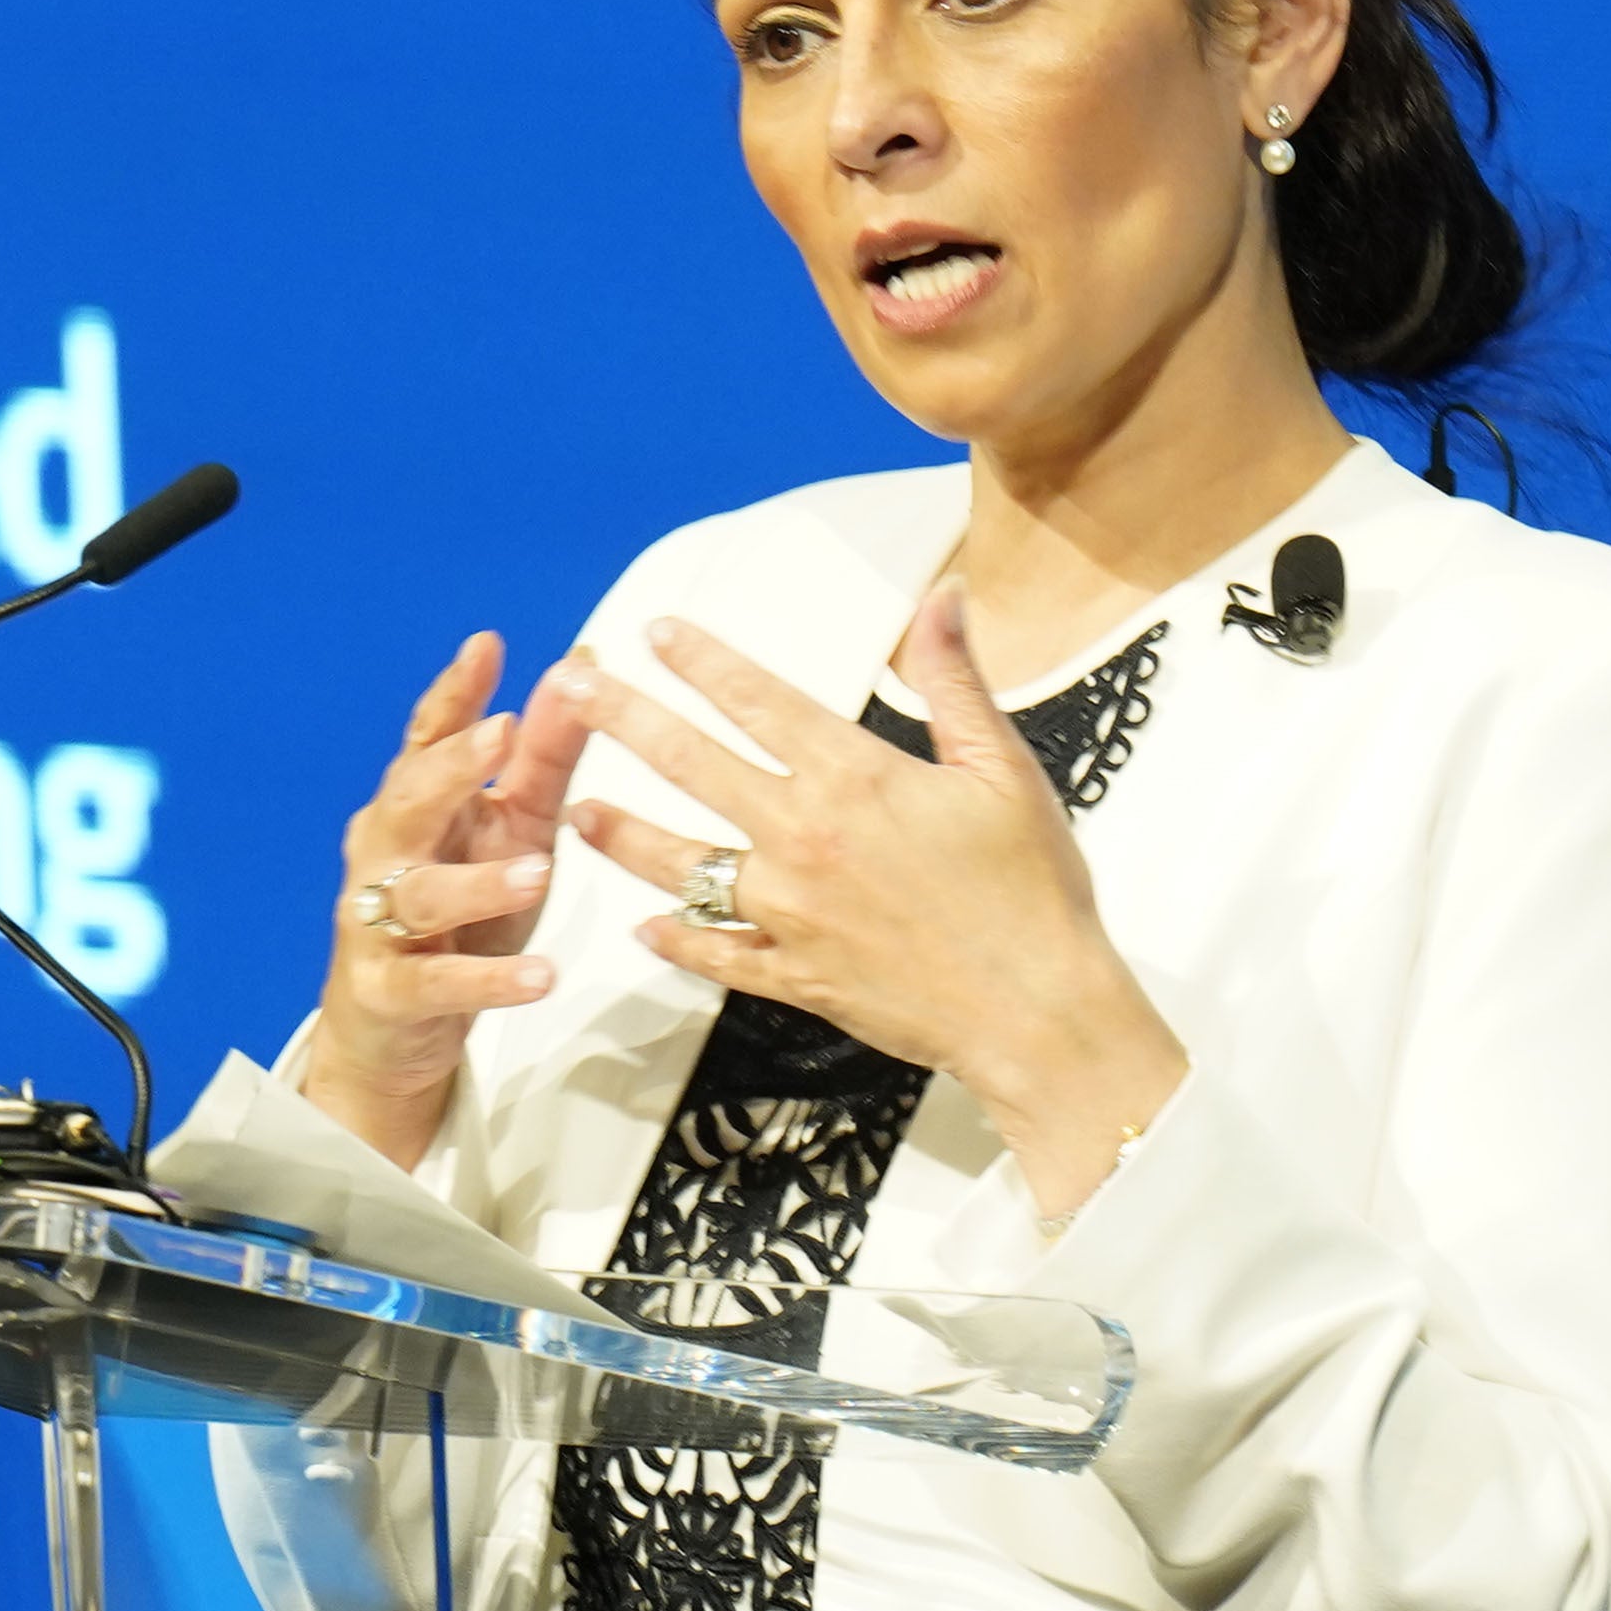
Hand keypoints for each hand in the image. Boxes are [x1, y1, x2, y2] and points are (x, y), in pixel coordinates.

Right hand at [303, 632, 596, 1167]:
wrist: (393, 1030)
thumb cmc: (461, 915)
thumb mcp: (514, 828)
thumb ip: (543, 754)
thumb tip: (580, 668)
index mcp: (417, 803)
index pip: (428, 737)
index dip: (454, 693)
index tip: (486, 646)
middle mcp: (386, 852)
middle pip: (410, 800)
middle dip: (452, 766)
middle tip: (501, 734)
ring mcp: (377, 922)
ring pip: (422, 894)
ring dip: (478, 881)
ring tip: (538, 870)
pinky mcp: (388, 992)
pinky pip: (437, 982)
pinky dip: (488, 980)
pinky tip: (540, 976)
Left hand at [559, 589, 1185, 1217]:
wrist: (1039, 1014)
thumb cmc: (1034, 890)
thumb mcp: (1004, 769)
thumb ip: (956, 680)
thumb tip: (944, 596)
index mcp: (855, 778)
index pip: (758, 700)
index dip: (701, 660)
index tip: (654, 631)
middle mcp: (804, 839)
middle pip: (691, 765)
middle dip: (624, 720)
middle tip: (571, 691)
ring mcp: (789, 914)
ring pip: (679, 864)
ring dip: (621, 834)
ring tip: (573, 810)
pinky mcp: (792, 977)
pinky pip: (714, 954)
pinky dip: (676, 939)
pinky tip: (643, 925)